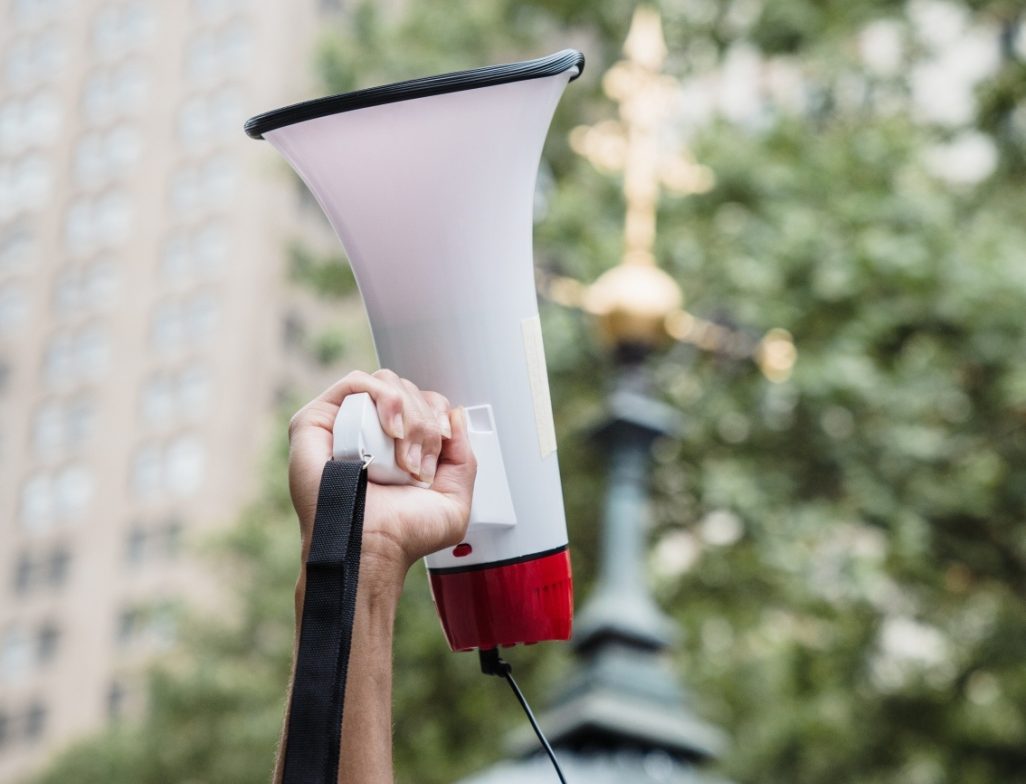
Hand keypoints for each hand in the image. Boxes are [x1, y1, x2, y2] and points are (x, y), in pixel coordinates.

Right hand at [288, 370, 476, 586]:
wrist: (371, 550)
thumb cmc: (403, 535)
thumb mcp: (454, 499)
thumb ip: (463, 457)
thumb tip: (455, 415)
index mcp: (398, 445)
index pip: (423, 401)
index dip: (438, 415)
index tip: (442, 446)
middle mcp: (370, 432)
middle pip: (408, 389)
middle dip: (426, 422)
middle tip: (419, 464)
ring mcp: (342, 424)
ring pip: (386, 382)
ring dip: (409, 415)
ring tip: (404, 457)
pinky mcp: (316, 421)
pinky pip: (355, 383)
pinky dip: (383, 398)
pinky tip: (391, 431)